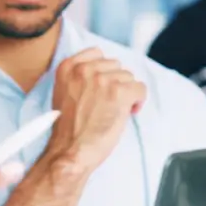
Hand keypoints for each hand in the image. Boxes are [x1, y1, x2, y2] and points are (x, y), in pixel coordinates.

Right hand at [45, 48, 146, 174]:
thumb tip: (106, 76)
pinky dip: (138, 101)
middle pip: (115, 66)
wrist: (70, 151)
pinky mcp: (119, 92)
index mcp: (68, 67)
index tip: (104, 86)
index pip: (97, 53)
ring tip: (117, 111)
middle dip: (116, 83)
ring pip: (129, 77)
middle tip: (110, 103)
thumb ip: (80, 80)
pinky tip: (128, 112)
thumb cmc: (68, 130)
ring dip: (126, 93)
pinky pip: (140, 89)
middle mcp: (84, 69)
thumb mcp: (65, 94)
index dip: (104, 72)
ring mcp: (102, 79)